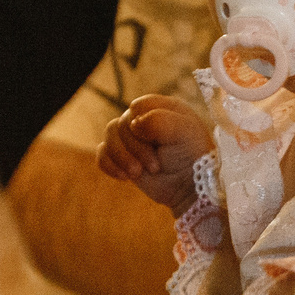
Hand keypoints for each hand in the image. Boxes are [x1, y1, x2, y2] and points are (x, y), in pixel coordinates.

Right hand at [96, 93, 213, 214]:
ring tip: (137, 173)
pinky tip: (125, 177)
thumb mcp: (184, 132)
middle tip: (155, 167)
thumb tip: (133, 123)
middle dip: (135, 148)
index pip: (137, 107)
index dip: (141, 123)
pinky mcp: (122, 158)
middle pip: (121, 124)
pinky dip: (110, 166)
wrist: (189, 188)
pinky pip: (102, 155)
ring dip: (121, 158)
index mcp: (161, 108)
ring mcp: (131, 139)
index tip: (156, 141)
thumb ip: (159, 120)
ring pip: (109, 137)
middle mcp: (144, 120)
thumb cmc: (192, 156)